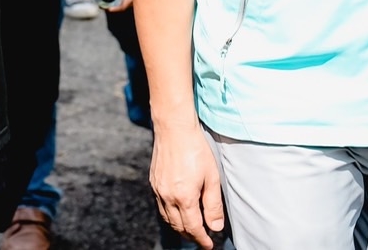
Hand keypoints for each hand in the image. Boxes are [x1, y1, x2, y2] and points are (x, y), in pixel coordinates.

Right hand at [150, 119, 226, 247]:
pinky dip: (169, 214)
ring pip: (167, 218)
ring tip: (190, 229)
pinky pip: (160, 206)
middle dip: (190, 236)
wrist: (173, 129)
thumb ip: (213, 205)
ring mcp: (158, 189)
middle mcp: (167, 196)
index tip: (208, 245)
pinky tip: (177, 212)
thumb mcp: (212, 178)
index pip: (193, 227)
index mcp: (183, 197)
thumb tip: (215, 226)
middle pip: (178, 226)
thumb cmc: (195, 150)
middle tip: (201, 239)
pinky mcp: (153, 181)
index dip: (201, 239)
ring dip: (179, 227)